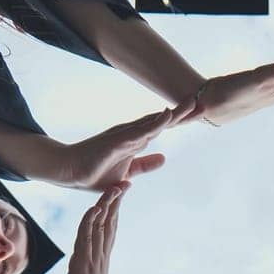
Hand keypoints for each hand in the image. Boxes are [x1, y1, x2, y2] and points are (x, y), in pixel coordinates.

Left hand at [55, 185, 125, 273]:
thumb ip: (86, 273)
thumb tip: (83, 268)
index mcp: (103, 263)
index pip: (111, 231)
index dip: (116, 212)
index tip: (121, 196)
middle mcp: (101, 260)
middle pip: (111, 225)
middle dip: (117, 203)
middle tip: (124, 184)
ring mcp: (94, 263)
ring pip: (102, 229)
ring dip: (107, 207)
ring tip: (114, 189)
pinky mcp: (82, 267)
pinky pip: (86, 240)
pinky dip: (90, 223)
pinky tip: (94, 210)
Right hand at [65, 100, 197, 190]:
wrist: (70, 171)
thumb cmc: (96, 171)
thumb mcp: (127, 172)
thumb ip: (145, 164)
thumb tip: (164, 158)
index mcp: (137, 139)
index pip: (164, 127)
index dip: (183, 120)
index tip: (202, 112)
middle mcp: (133, 133)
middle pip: (163, 120)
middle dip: (183, 112)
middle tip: (204, 102)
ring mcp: (124, 136)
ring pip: (153, 122)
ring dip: (173, 113)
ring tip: (191, 103)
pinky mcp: (115, 142)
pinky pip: (138, 131)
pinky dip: (153, 123)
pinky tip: (166, 116)